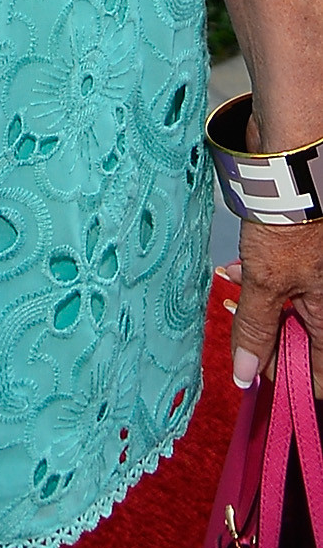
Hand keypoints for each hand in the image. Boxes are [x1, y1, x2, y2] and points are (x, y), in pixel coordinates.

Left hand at [233, 216, 322, 394]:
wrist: (287, 170)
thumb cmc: (287, 224)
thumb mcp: (265, 282)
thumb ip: (255, 328)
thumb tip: (246, 373)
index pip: (320, 372)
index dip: (289, 378)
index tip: (258, 376)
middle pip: (298, 340)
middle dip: (265, 338)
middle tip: (239, 336)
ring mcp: (311, 278)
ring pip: (285, 309)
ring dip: (257, 307)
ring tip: (232, 299)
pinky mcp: (295, 257)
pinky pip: (278, 282)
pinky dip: (258, 280)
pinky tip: (235, 271)